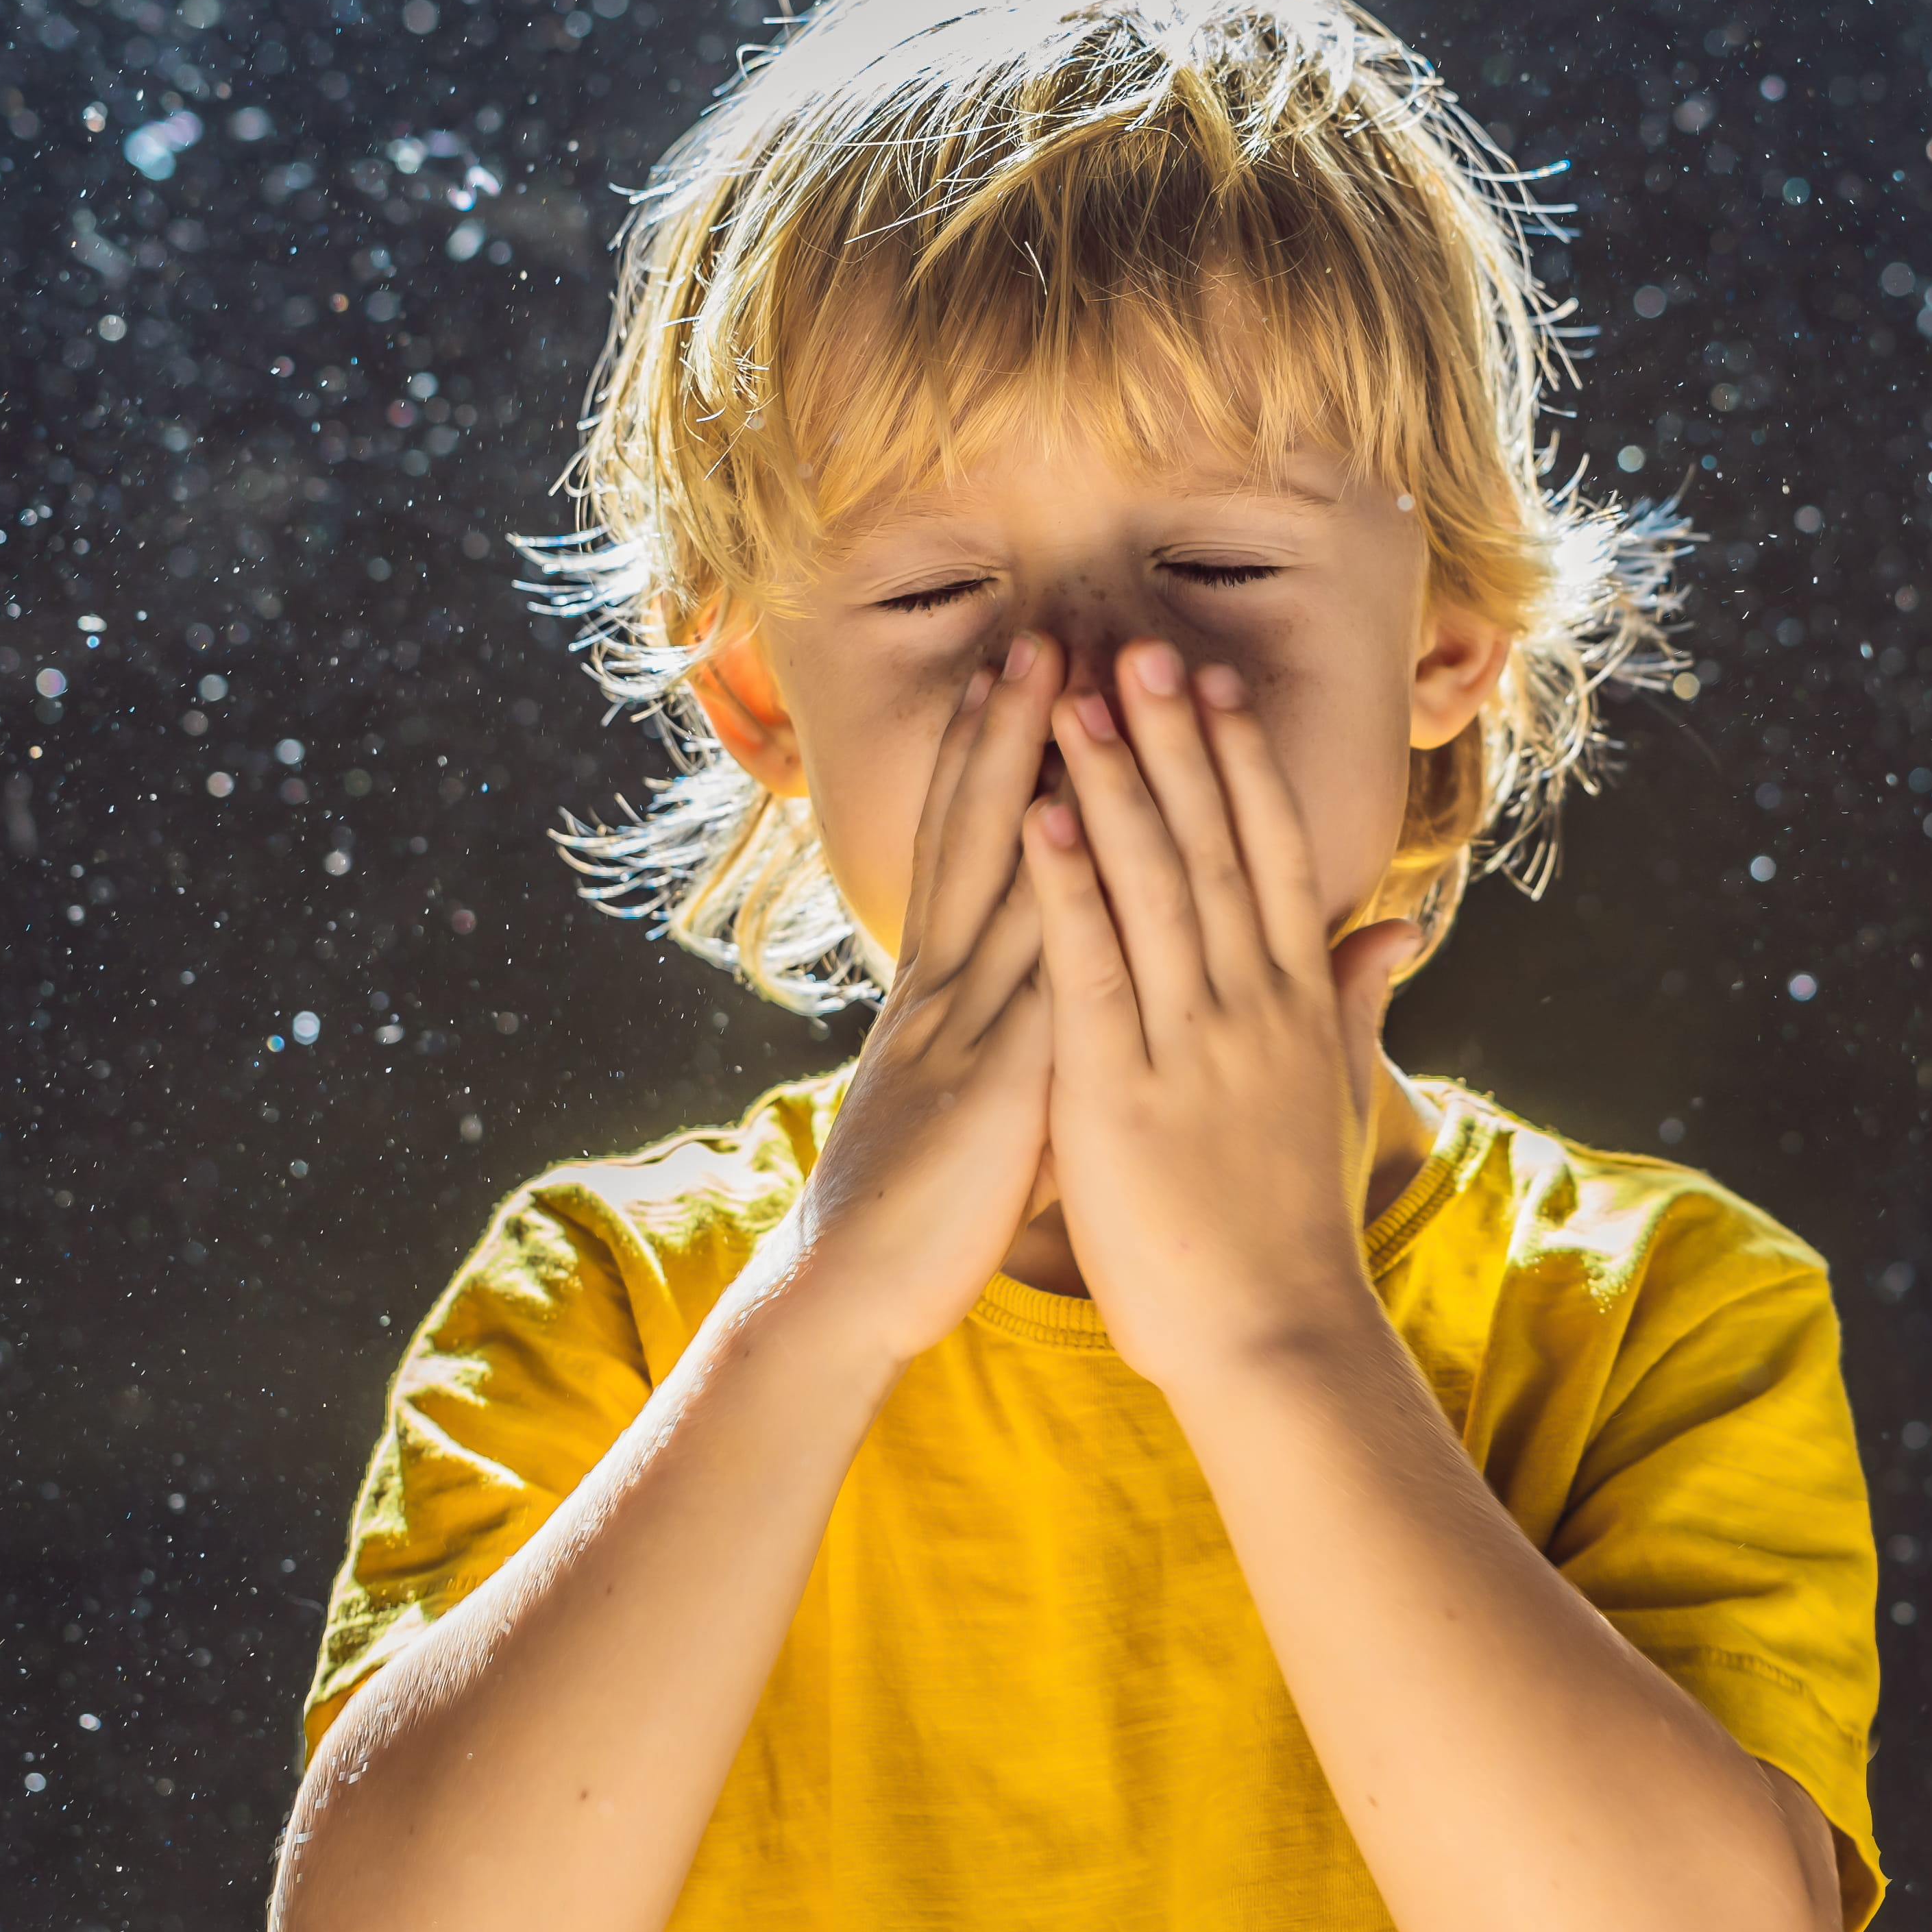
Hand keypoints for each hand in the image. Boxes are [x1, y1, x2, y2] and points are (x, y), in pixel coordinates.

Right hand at [782, 631, 1060, 1364]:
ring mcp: (961, 1028)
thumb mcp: (973, 1101)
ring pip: (1002, 876)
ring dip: (1032, 777)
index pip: (967, 847)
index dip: (992, 757)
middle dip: (1010, 729)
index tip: (1024, 672)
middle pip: (977, 831)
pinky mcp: (991, 1084)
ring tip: (1063, 692)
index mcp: (940, 991)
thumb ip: (1017, 1040)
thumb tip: (1062, 998)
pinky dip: (1060, 905)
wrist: (846, 1298)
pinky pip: (1036, 978)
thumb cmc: (922, 1208)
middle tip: (1046, 633)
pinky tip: (1085, 841)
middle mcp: (942, 987)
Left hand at [1020, 640, 1422, 1396]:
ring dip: (1115, 783)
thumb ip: (1358, 998)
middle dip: (1174, 738)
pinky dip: (1067, 887)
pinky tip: (1041, 817)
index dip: (1238, 761)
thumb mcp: (1340, 1096)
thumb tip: (1393, 925)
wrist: (1272, 1336)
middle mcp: (1252, 1006)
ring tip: (1079, 697)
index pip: (1269, 852)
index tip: (1212, 681)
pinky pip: (1093, 968)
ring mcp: (1190, 1044)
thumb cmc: (1292, 1225)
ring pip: (1152, 885)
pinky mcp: (1122, 1092)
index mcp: (1296, 1003)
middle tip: (1138, 644)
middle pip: (1212, 844)